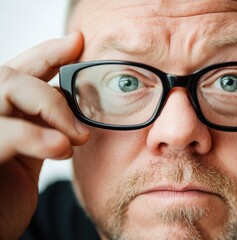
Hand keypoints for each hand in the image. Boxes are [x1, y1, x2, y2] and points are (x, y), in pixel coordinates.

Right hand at [0, 32, 88, 239]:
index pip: (21, 69)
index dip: (48, 53)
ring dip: (50, 109)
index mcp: (0, 111)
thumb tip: (72, 97)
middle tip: (81, 127)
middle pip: (13, 74)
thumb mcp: (32, 151)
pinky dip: (35, 137)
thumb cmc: (7, 192)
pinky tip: (59, 148)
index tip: (77, 42)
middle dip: (54, 93)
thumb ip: (46, 122)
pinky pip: (2, 132)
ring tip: (72, 140)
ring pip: (6, 88)